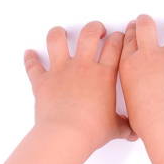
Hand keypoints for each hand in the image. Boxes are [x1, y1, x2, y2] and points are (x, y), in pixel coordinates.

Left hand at [24, 21, 136, 150]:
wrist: (66, 135)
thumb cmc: (92, 131)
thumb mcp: (115, 128)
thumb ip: (125, 127)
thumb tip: (133, 133)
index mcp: (104, 75)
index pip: (115, 46)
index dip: (119, 38)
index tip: (119, 37)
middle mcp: (82, 67)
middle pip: (89, 34)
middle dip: (94, 28)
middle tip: (97, 30)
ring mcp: (60, 71)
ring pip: (57, 40)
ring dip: (58, 34)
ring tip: (61, 33)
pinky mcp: (42, 81)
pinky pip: (33, 66)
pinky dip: (30, 59)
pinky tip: (29, 54)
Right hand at [119, 14, 163, 138]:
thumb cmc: (144, 119)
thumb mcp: (129, 101)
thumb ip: (134, 90)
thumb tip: (140, 96)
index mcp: (130, 64)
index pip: (128, 40)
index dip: (131, 31)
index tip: (132, 26)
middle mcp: (149, 56)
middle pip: (146, 27)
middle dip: (146, 21)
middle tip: (146, 20)